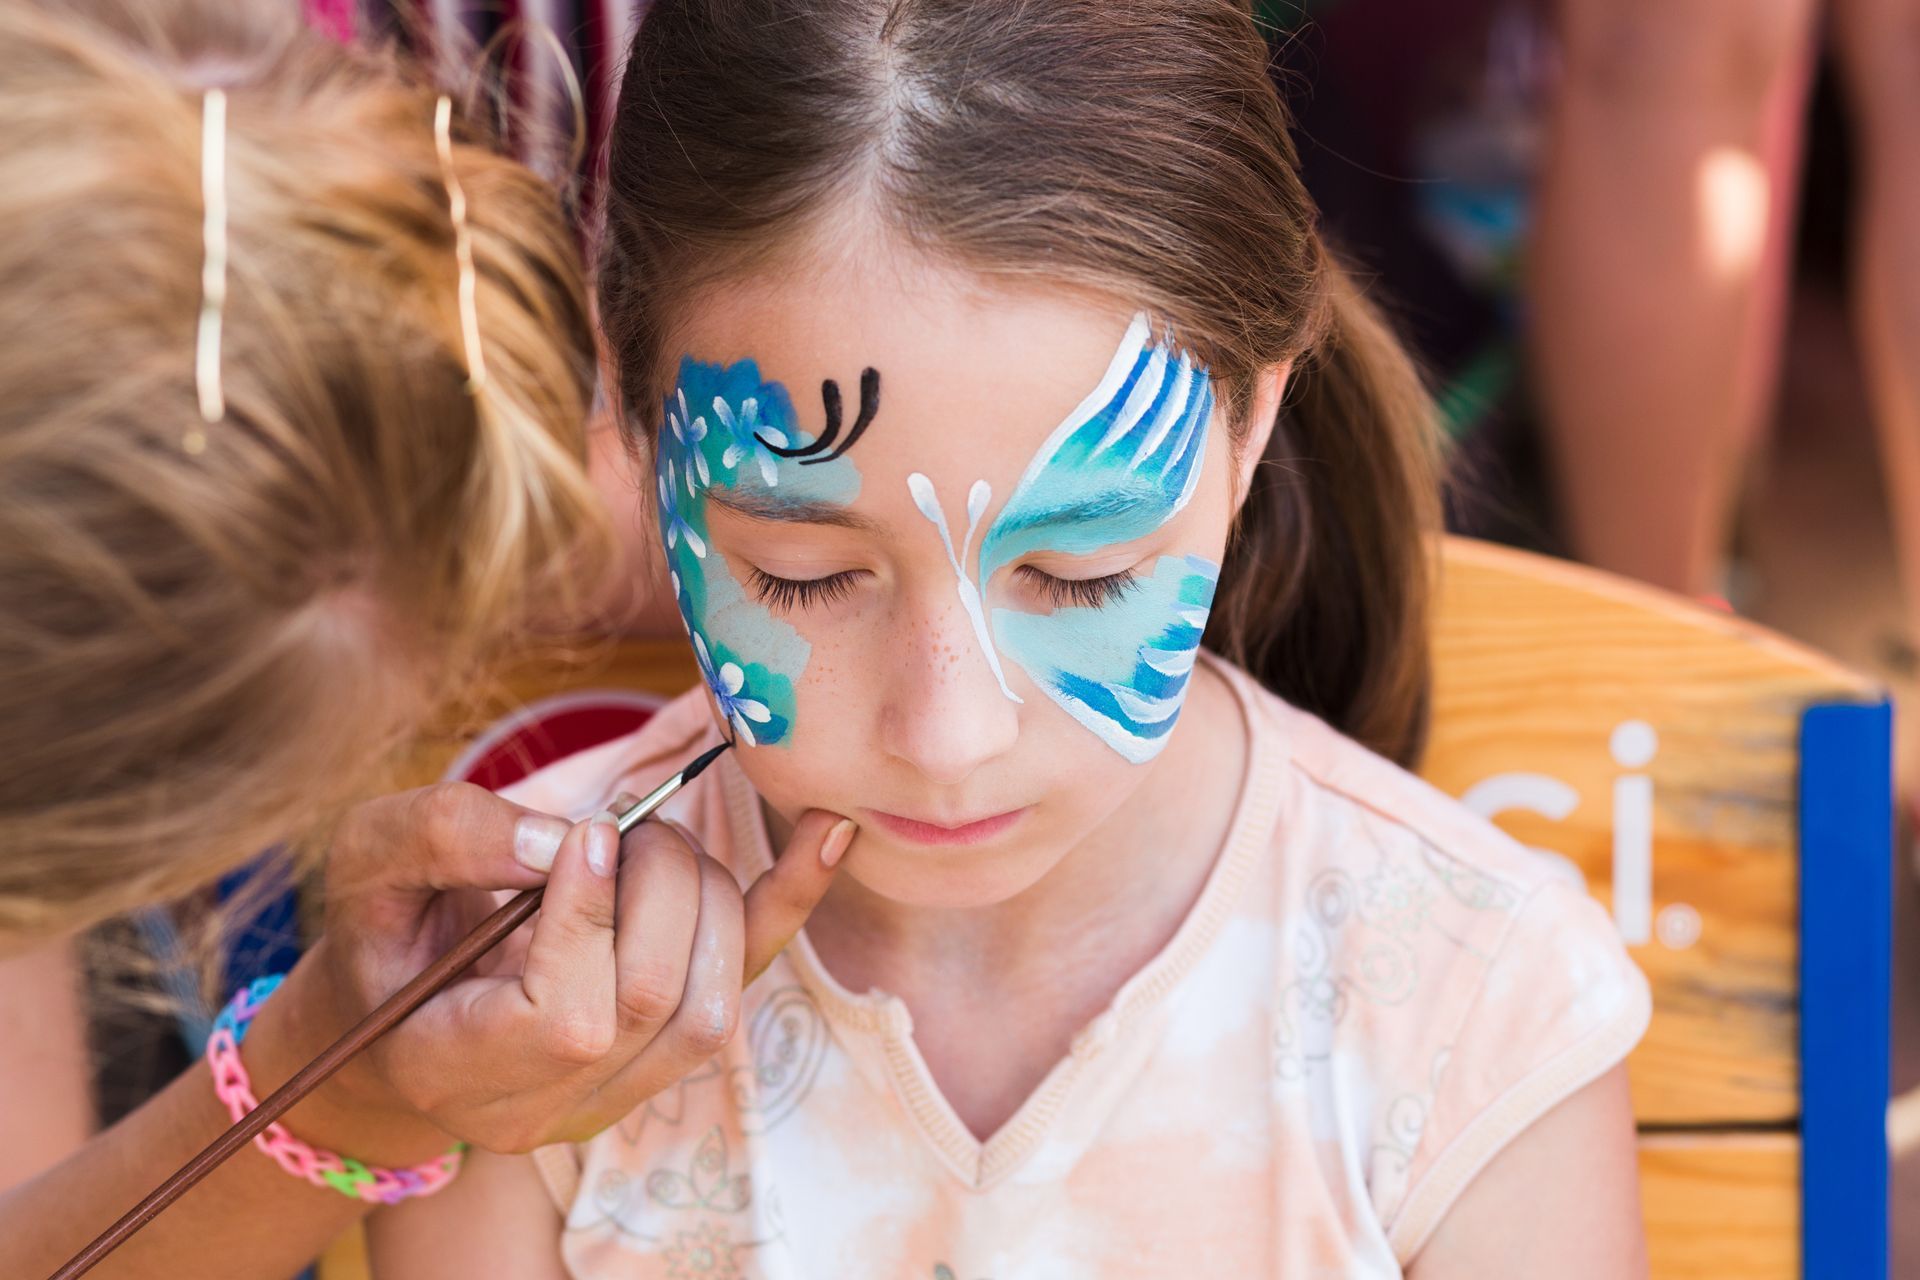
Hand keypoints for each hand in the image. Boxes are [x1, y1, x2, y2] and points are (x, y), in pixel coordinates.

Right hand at [245, 780, 853, 1160]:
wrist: (397, 1014)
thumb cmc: (380, 933)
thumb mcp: (368, 866)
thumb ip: (448, 837)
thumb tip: (569, 837)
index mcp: (457, 1067)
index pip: (570, 1022)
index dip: (593, 919)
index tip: (587, 834)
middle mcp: (547, 1107)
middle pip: (655, 1001)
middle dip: (659, 885)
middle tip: (621, 827)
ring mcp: (617, 1094)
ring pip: (711, 1002)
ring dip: (703, 892)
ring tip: (646, 844)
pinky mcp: (667, 1055)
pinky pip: (747, 982)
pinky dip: (789, 902)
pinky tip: (829, 833)